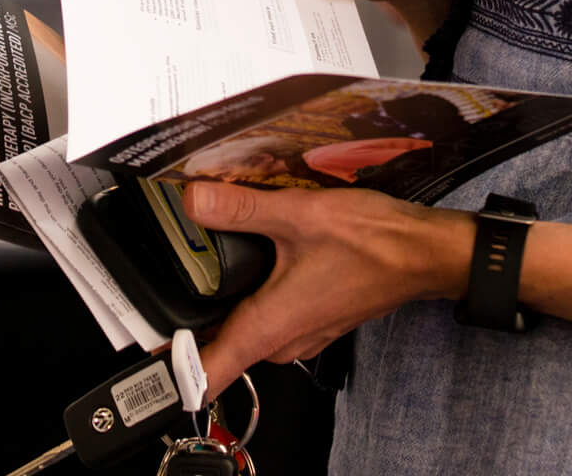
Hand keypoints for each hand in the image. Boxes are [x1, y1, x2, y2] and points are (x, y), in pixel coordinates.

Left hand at [186, 181, 469, 397]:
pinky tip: (254, 255)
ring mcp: (298, 333)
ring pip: (242, 326)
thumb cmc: (374, 243)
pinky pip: (267, 314)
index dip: (171, 363)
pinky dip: (254, 292)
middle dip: (193, 310)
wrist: (424, 254)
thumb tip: (194, 199)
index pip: (205, 371)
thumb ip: (242, 209)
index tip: (146, 343)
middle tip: (174, 266)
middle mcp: (282, 341)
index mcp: (269, 327)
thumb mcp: (300, 216)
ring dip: (226, 298)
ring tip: (210, 253)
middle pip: (217, 342)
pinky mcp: (311, 318)